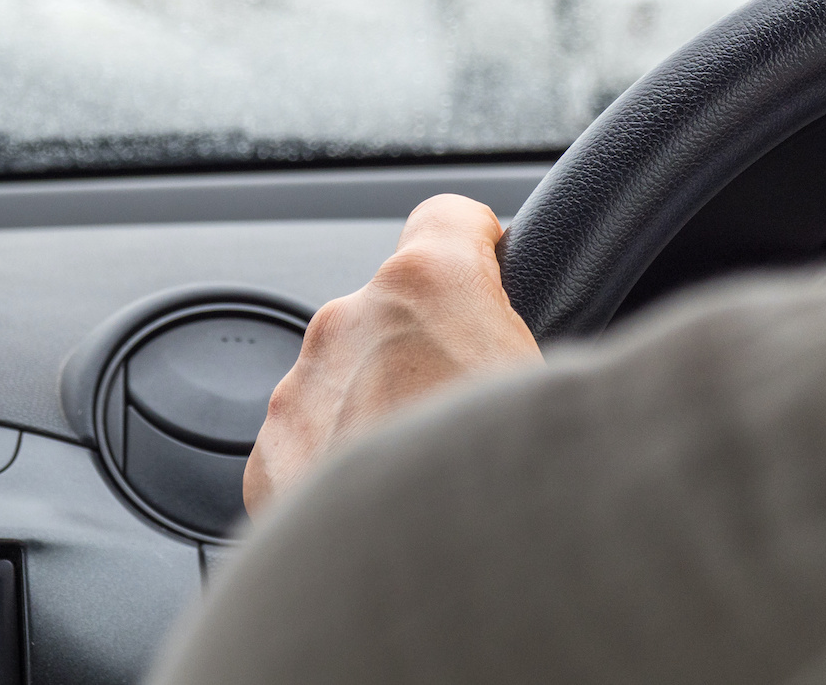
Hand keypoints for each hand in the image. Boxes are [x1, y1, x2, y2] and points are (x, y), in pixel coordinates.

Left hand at [244, 194, 543, 514]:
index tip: (492, 270)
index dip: (477, 246)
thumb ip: (527, 347)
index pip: (448, 218)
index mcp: (427, 288)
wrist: (425, 606)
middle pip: (395, 311)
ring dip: (381, 409)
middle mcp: (347, 323)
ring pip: (347, 378)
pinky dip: (339, 465)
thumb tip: (538, 356)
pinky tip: (385, 510)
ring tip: (432, 477)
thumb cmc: (505, 504)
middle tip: (477, 417)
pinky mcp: (267, 458)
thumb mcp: (557, 397)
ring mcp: (298, 391)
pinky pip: (310, 439)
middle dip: (429, 352)